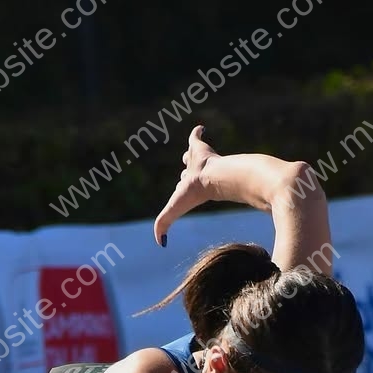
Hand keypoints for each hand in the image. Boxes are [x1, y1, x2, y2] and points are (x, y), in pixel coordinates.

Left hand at [153, 125, 218, 245]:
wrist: (212, 178)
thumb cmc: (194, 194)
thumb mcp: (172, 210)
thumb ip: (163, 225)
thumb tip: (160, 244)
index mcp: (188, 184)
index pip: (181, 182)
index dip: (180, 183)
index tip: (181, 185)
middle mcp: (194, 172)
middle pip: (186, 168)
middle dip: (186, 167)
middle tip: (186, 166)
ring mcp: (198, 160)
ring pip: (191, 154)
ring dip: (191, 152)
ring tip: (192, 148)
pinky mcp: (200, 147)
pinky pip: (197, 136)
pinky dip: (198, 132)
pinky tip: (200, 128)